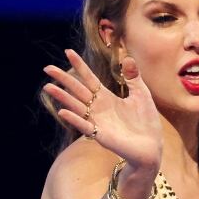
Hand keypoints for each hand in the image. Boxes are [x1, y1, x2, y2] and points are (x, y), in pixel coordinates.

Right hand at [43, 49, 162, 169]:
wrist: (151, 147)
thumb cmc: (146, 122)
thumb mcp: (141, 94)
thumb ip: (133, 77)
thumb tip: (128, 57)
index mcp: (107, 97)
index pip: (89, 78)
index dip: (80, 66)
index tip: (68, 52)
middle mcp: (98, 108)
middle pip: (78, 90)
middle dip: (63, 79)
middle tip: (47, 68)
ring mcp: (98, 121)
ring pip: (76, 106)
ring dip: (62, 97)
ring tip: (48, 87)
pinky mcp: (100, 135)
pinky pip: (85, 126)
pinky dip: (74, 119)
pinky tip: (63, 111)